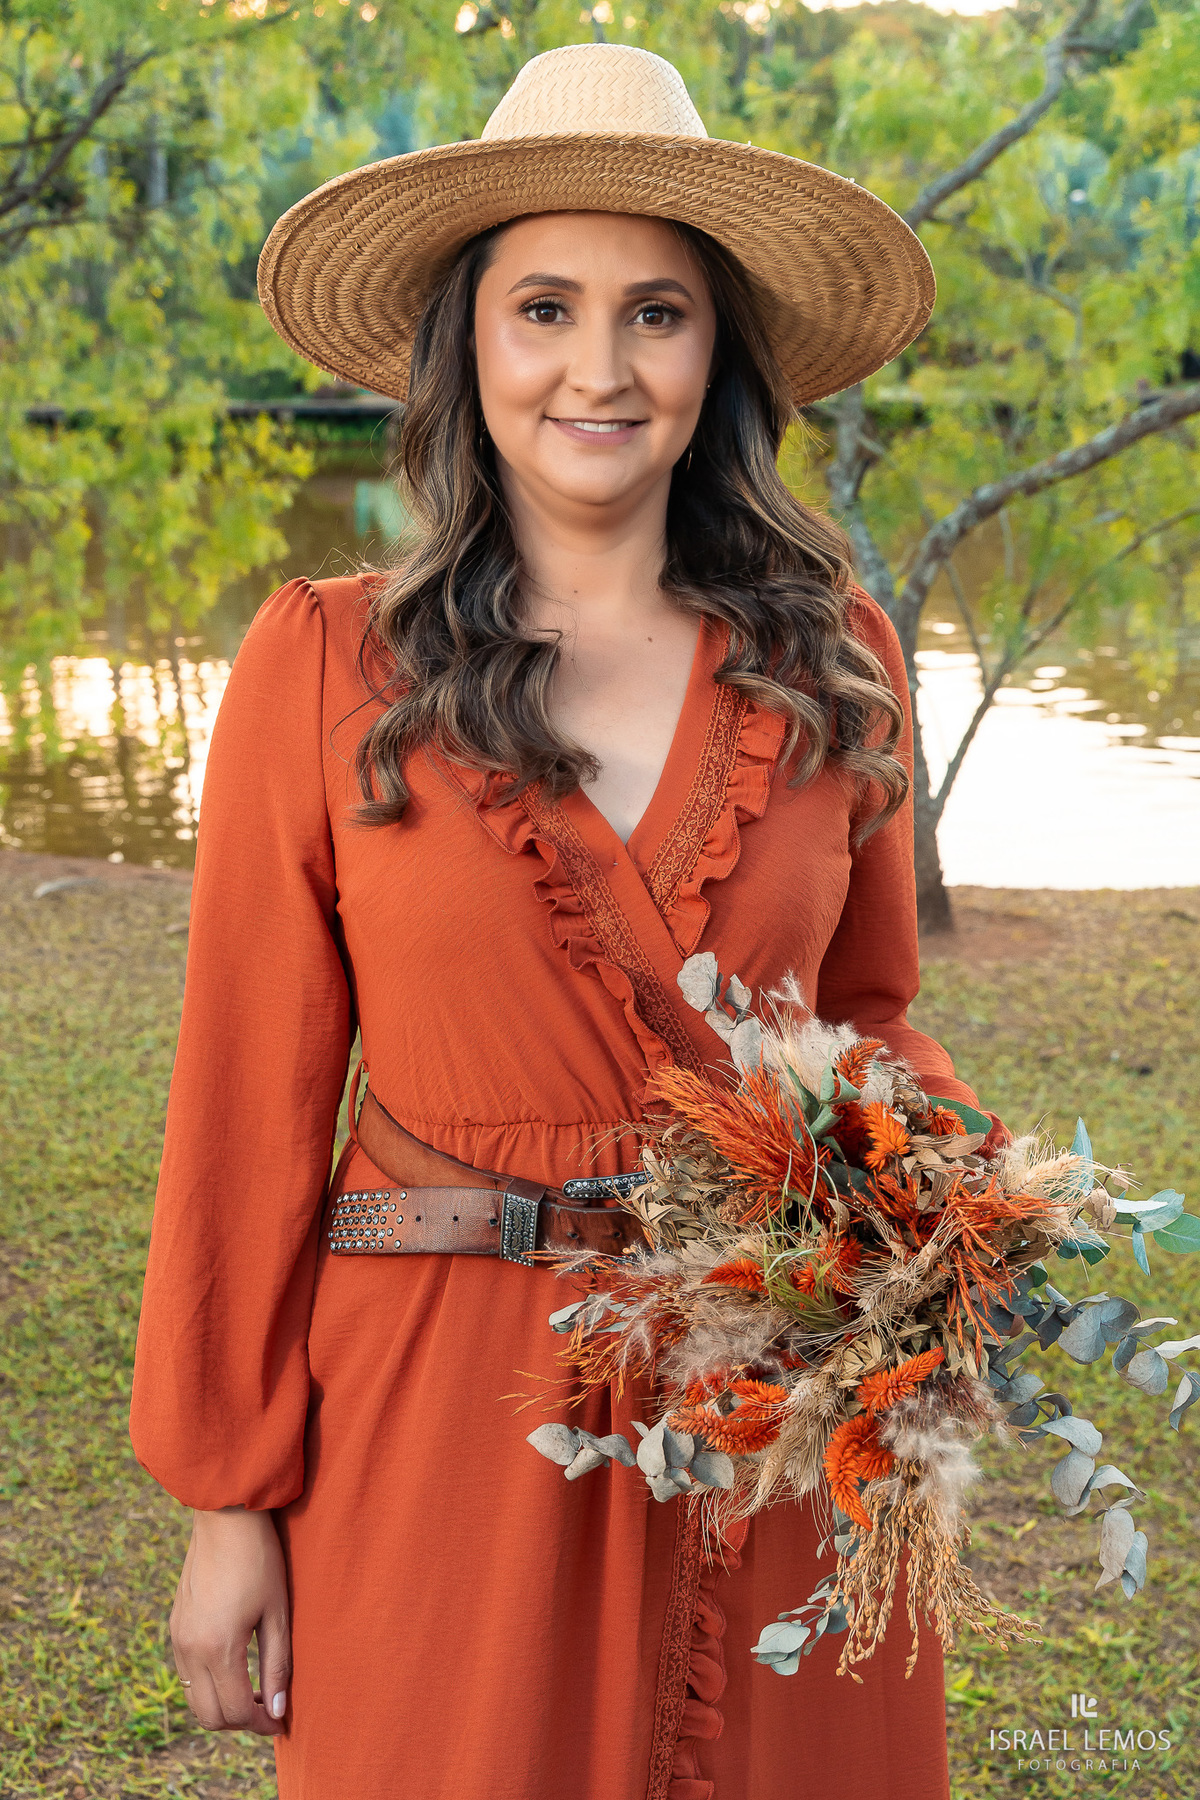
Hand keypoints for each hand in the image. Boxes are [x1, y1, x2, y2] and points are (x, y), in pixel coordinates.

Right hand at [170, 1507, 290, 1734]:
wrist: (225, 1517)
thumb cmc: (259, 1559)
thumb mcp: (277, 1613)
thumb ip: (277, 1666)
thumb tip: (279, 1711)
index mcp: (217, 1649)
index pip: (236, 1712)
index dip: (261, 1724)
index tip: (282, 1720)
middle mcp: (190, 1650)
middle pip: (209, 1716)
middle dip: (240, 1722)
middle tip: (269, 1709)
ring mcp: (177, 1638)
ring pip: (194, 1699)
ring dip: (222, 1705)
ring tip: (254, 1689)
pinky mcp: (174, 1626)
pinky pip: (186, 1674)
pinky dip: (207, 1684)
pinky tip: (234, 1665)